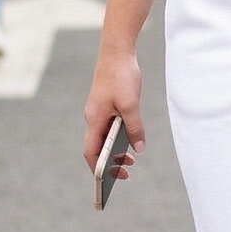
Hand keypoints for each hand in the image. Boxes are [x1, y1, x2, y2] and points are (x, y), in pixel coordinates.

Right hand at [83, 46, 144, 175]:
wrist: (117, 51)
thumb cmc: (121, 76)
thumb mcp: (131, 105)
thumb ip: (134, 129)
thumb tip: (139, 150)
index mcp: (94, 120)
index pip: (91, 153)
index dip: (99, 169)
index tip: (110, 180)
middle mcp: (93, 117)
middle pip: (97, 147)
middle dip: (110, 163)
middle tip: (128, 172)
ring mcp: (98, 110)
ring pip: (103, 137)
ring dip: (116, 150)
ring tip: (133, 158)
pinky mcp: (106, 104)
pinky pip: (109, 127)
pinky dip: (118, 137)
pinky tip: (131, 138)